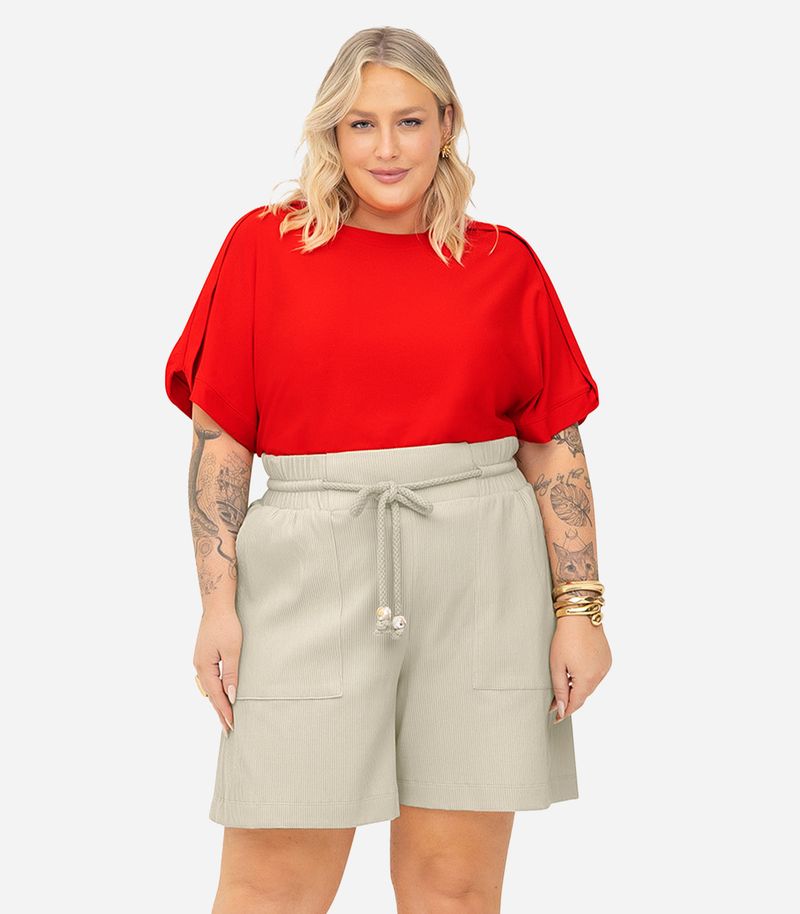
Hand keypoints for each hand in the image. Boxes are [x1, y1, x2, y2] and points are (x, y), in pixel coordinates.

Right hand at [193, 608, 241, 734]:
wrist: (217, 606)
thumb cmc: (226, 626)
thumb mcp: (232, 651)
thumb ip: (231, 674)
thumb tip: (231, 696)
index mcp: (204, 667)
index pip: (216, 695)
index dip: (224, 711)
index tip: (231, 725)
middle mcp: (199, 667)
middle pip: (210, 694)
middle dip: (220, 711)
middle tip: (228, 728)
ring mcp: (200, 661)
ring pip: (209, 688)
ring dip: (217, 701)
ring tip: (225, 716)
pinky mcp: (204, 656)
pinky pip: (209, 679)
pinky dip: (215, 690)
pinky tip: (220, 694)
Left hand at [549, 616, 611, 721]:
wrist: (580, 616)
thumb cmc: (565, 638)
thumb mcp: (557, 665)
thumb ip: (559, 689)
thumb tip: (562, 709)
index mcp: (587, 679)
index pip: (576, 703)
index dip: (565, 711)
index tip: (556, 718)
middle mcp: (600, 676)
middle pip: (583, 694)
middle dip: (570, 698)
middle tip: (555, 701)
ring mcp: (605, 667)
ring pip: (590, 685)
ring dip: (579, 686)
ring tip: (565, 681)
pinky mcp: (607, 659)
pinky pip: (596, 674)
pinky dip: (586, 676)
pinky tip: (576, 669)